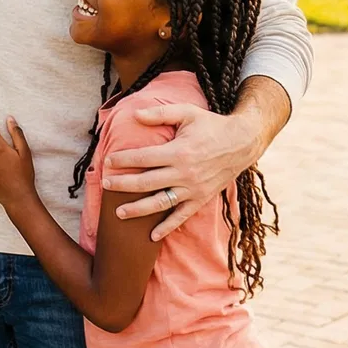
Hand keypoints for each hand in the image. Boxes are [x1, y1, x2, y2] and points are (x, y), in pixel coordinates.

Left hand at [102, 103, 255, 240]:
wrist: (242, 143)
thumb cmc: (211, 125)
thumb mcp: (187, 112)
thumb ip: (160, 114)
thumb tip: (135, 115)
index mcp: (179, 151)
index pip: (144, 158)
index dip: (123, 160)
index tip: (108, 160)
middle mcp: (184, 173)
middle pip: (147, 182)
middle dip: (123, 185)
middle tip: (104, 184)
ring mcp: (193, 189)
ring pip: (160, 203)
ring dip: (138, 209)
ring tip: (118, 213)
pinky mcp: (201, 199)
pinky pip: (181, 216)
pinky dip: (167, 228)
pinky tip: (152, 236)